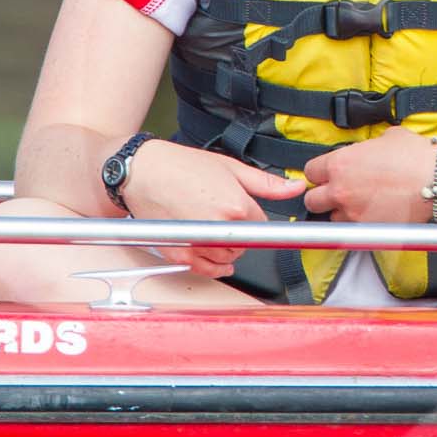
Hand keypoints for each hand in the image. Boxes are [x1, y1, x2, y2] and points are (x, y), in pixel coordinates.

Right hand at [122, 140, 307, 278]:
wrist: (141, 172)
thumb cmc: (180, 166)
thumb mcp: (230, 167)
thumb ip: (266, 184)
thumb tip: (296, 188)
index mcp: (236, 207)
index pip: (263, 226)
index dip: (254, 218)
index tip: (246, 214)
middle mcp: (219, 229)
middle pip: (246, 245)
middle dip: (240, 234)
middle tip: (225, 216)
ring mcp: (199, 245)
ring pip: (228, 259)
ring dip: (225, 249)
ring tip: (212, 228)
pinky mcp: (180, 255)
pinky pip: (206, 270)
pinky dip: (213, 266)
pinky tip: (213, 255)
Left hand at [302, 127, 436, 223]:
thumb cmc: (417, 157)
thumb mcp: (387, 137)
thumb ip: (368, 146)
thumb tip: (368, 149)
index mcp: (340, 163)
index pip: (310, 171)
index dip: (319, 172)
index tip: (326, 174)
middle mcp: (341, 190)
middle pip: (312, 200)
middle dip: (321, 196)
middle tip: (335, 191)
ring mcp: (353, 213)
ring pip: (331, 218)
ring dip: (339, 212)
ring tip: (358, 204)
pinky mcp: (369, 229)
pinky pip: (352, 230)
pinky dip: (357, 225)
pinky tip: (371, 214)